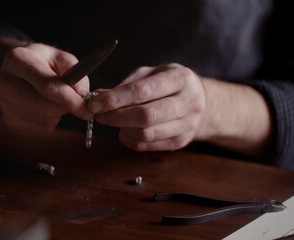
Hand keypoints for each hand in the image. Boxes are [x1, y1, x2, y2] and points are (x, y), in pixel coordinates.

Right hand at [0, 43, 92, 131]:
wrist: (17, 71)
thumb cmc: (43, 62)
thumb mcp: (60, 57)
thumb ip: (76, 72)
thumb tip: (82, 96)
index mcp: (18, 59)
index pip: (47, 85)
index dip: (70, 99)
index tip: (88, 110)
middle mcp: (4, 81)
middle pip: (46, 106)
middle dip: (66, 106)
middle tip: (75, 102)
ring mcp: (3, 103)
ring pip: (45, 119)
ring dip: (58, 112)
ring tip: (52, 97)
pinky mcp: (8, 119)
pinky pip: (39, 127)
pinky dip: (49, 119)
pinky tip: (43, 105)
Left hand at [88, 63, 205, 150]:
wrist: (202, 102)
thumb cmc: (169, 84)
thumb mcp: (151, 74)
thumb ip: (126, 85)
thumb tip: (98, 96)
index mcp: (179, 79)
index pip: (141, 91)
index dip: (114, 99)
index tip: (94, 104)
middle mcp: (188, 102)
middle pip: (145, 116)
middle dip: (115, 116)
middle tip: (98, 115)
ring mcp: (187, 125)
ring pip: (145, 134)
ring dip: (121, 128)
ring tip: (112, 120)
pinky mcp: (181, 142)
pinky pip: (147, 145)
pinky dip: (129, 138)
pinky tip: (125, 129)